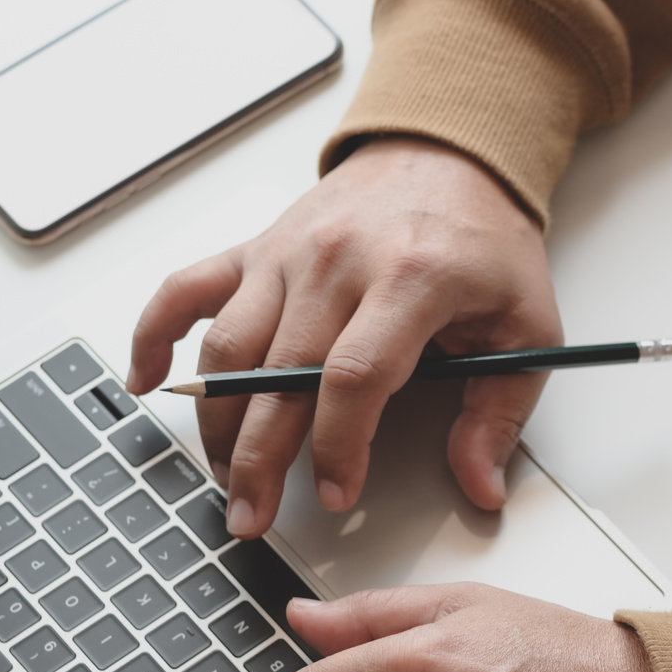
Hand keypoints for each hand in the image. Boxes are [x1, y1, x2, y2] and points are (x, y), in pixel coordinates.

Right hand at [126, 137, 560, 539]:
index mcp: (411, 278)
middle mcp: (337, 261)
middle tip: (254, 517)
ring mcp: (287, 253)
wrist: (447, 154)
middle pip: (279, 374)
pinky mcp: (256, 247)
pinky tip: (145, 380)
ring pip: (229, 346)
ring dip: (216, 421)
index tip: (337, 494)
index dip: (337, 446)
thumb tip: (480, 486)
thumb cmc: (484, 243)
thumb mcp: (526, 325)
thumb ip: (500, 412)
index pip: (354, 377)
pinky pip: (187, 289)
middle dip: (260, 459)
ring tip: (227, 477)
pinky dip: (153, 333)